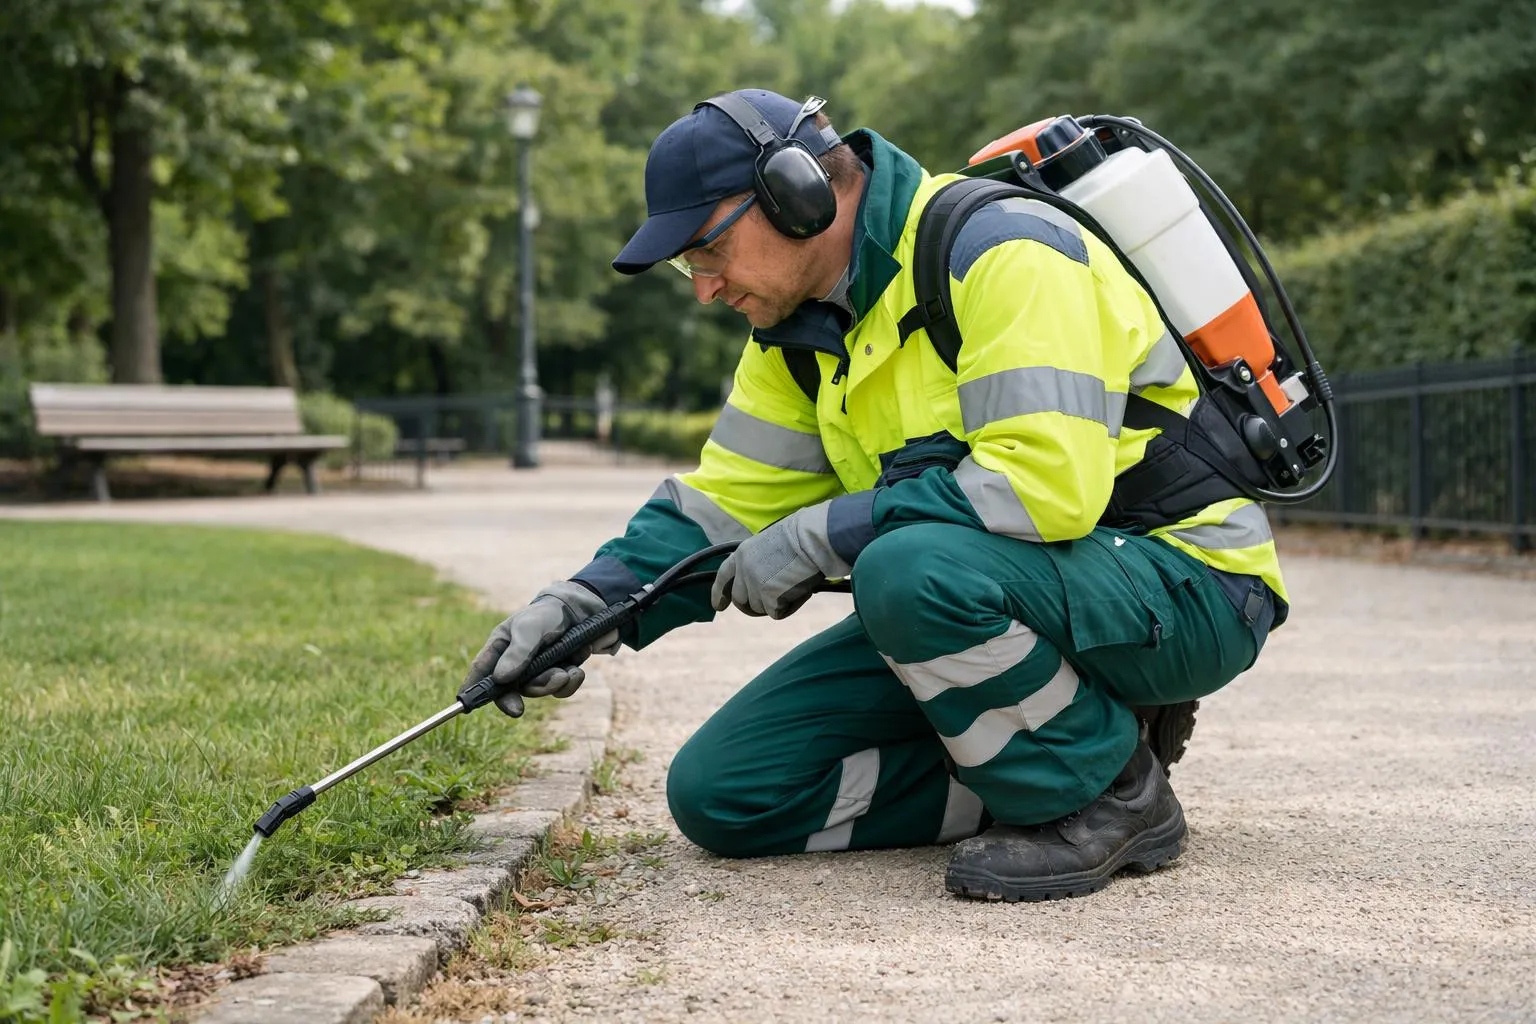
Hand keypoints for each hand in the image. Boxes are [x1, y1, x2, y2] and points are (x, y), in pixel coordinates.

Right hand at [463, 580, 618, 716]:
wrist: (585, 611)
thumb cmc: (548, 614)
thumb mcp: (530, 628)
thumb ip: (517, 652)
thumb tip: (500, 679)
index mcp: (501, 647)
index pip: (481, 672)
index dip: (472, 689)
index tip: (465, 706)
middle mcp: (516, 662)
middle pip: (512, 690)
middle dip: (527, 692)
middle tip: (528, 702)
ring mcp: (538, 670)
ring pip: (539, 690)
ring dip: (553, 684)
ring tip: (568, 671)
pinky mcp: (558, 673)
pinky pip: (560, 690)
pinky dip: (569, 683)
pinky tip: (577, 671)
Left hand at [711, 500, 855, 619]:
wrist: (812, 539)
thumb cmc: (800, 537)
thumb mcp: (769, 545)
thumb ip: (759, 563)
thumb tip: (763, 585)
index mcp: (742, 554)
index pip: (723, 576)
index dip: (719, 593)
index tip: (718, 605)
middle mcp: (744, 570)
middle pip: (740, 600)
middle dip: (753, 606)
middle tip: (771, 604)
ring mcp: (755, 585)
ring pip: (760, 608)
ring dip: (775, 603)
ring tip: (794, 586)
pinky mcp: (769, 598)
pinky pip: (777, 612)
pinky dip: (789, 607)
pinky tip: (801, 591)